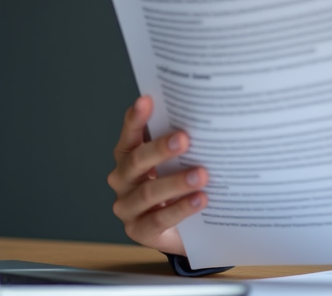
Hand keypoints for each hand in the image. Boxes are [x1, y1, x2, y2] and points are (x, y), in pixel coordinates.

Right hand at [106, 95, 206, 255]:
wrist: (186, 229)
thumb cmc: (181, 186)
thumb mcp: (180, 162)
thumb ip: (184, 144)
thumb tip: (208, 117)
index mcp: (129, 156)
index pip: (130, 135)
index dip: (136, 118)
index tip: (146, 100)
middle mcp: (123, 180)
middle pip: (137, 161)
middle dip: (160, 148)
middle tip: (185, 139)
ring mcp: (128, 207)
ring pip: (149, 192)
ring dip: (176, 182)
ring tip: (201, 175)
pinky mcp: (139, 230)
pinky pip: (159, 219)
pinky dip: (181, 208)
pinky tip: (200, 199)